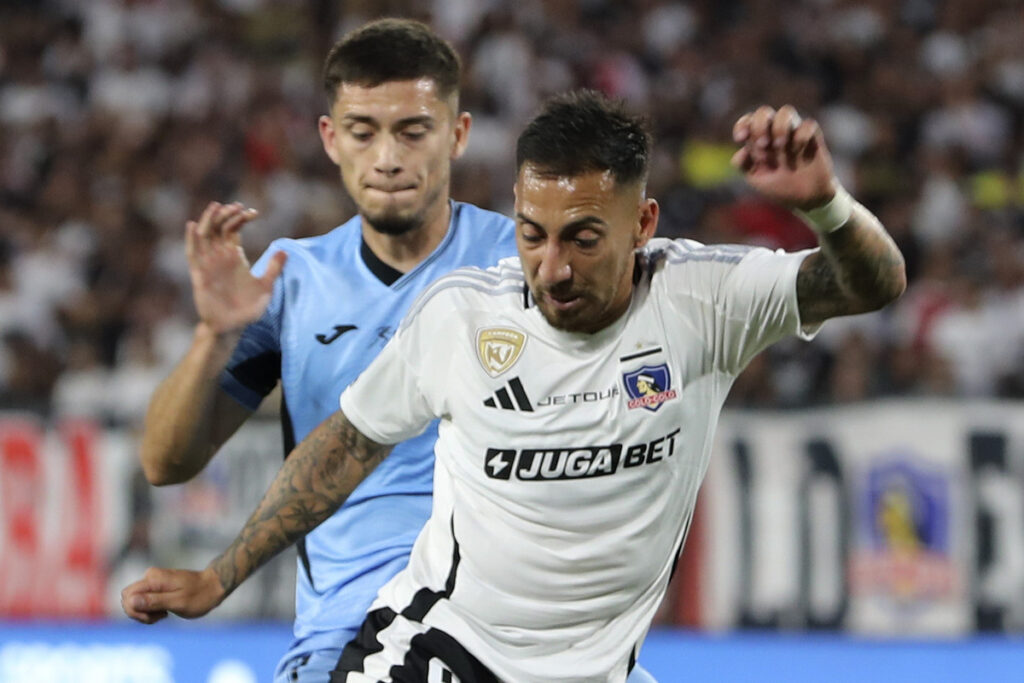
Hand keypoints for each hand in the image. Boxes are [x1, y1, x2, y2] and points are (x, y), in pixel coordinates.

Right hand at [121, 566, 225, 623]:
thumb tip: (130, 601)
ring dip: (146, 613)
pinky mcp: (157, 587)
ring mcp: (154, 581)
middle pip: (128, 598)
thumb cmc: (199, 596)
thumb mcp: (178, 602)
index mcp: (154, 579)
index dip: (134, 610)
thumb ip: (154, 601)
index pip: (127, 595)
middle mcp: (151, 577)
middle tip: (159, 617)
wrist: (214, 586)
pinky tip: (165, 612)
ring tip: (165, 614)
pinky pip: (144, 601)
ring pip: (135, 601)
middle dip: (138, 613)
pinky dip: (151, 610)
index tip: (154, 617)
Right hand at [186, 201, 286, 334]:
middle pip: (218, 228)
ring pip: (204, 236)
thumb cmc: (248, 308)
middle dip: (226, 214)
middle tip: (237, 206)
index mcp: (234, 257)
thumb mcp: (266, 287)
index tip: (253, 212)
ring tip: (216, 206)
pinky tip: (194, 226)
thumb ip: (273, 268)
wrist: (232, 327)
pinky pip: (193, 254)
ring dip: (209, 220)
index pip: (234, 230)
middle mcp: (220, 257)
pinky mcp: (200, 275)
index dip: (241, 219)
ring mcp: (209, 264)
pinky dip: (192, 239)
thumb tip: (285, 250)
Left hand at [731, 105, 836, 210]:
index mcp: (758, 139)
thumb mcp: (756, 179)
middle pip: (764, 112)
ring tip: (779, 146)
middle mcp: (775, 132)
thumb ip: (744, 165)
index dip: (742, 125)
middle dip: (760, 125)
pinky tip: (797, 151)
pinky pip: (808, 124)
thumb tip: (741, 152)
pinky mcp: (812, 137)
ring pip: (786, 111)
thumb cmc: (778, 186)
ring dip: (779, 127)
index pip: (748, 122)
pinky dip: (801, 135)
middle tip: (763, 145)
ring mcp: (793, 132)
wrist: (805, 198)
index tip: (740, 139)